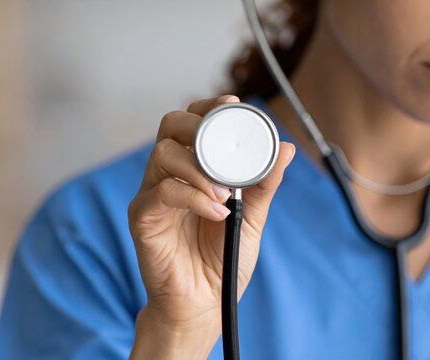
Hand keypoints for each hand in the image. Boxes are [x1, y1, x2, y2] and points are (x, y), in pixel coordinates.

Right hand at [128, 95, 294, 358]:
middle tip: (223, 142)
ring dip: (200, 166)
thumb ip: (264, 184)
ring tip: (226, 193)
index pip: (192, 123)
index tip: (232, 104)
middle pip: (170, 126)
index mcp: (193, 169)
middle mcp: (169, 175)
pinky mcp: (143, 218)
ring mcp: (153, 195)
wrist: (203, 304)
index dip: (209, 108)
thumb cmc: (222, 259)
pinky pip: (162, 192)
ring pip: (163, 153)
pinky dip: (193, 195)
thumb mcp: (252, 218)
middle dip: (198, 124)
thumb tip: (286, 148)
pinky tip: (216, 211)